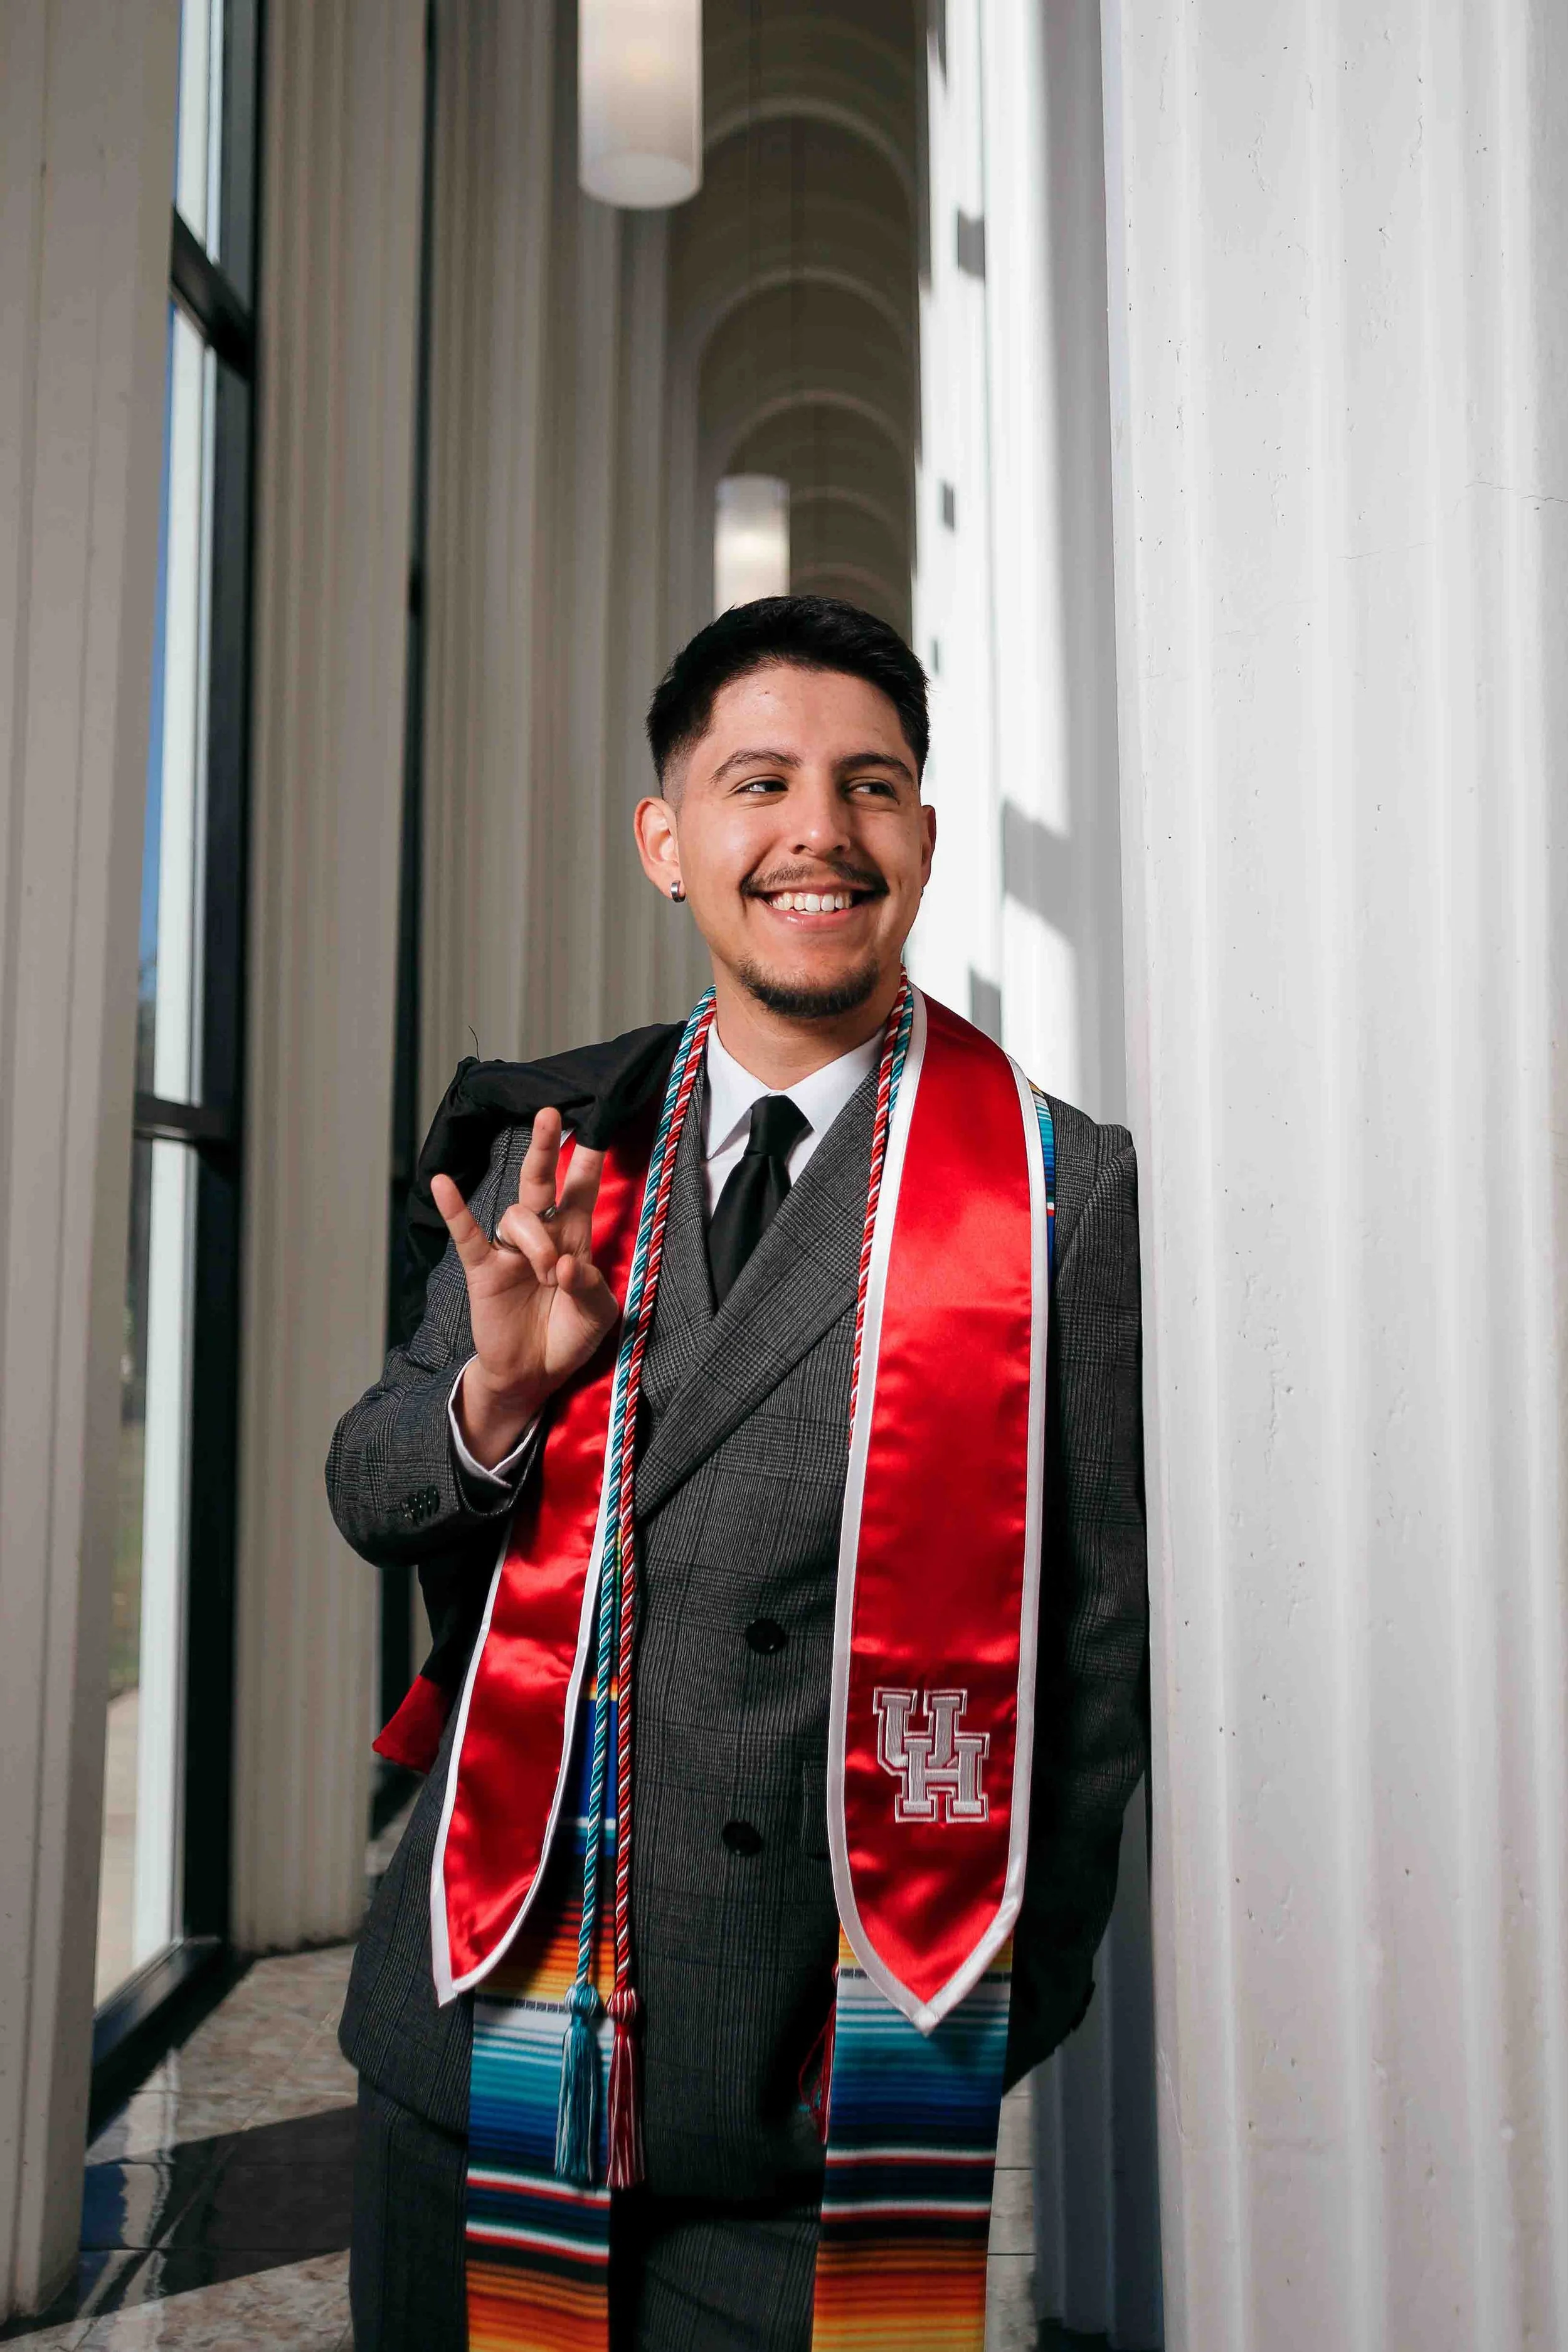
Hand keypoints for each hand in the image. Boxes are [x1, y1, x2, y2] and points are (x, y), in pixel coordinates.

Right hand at [431, 1109, 619, 1468]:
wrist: (534, 1374)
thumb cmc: (569, 1337)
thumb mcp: (597, 1315)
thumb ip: (589, 1286)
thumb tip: (564, 1265)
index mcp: (576, 1240)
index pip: (583, 1191)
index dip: (590, 1160)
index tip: (599, 1123)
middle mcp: (543, 1236)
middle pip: (543, 1180)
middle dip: (547, 1147)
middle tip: (551, 1114)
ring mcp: (510, 1250)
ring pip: (517, 1216)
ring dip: (536, 1242)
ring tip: (546, 1274)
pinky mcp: (483, 1269)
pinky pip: (467, 1234)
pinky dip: (455, 1210)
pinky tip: (442, 1183)